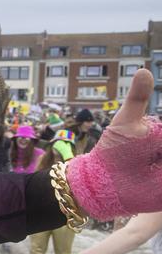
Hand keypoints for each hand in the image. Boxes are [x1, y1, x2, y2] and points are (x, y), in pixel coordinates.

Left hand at [67, 69, 161, 217]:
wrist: (97, 182)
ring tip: (156, 168)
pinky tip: (157, 179)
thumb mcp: (126, 123)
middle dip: (158, 152)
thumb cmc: (112, 149)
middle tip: (154, 154)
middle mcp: (161, 155)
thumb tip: (144, 71)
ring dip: (161, 171)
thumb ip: (138, 99)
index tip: (156, 144)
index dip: (160, 138)